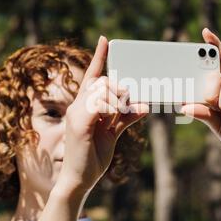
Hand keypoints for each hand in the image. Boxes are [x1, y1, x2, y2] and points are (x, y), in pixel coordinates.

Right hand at [56, 36, 148, 194]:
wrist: (79, 179)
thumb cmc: (93, 156)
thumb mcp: (112, 133)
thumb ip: (125, 118)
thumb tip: (143, 105)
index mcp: (84, 106)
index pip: (91, 76)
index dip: (99, 58)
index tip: (105, 40)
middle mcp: (77, 106)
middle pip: (102, 81)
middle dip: (120, 89)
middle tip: (131, 103)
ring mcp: (76, 114)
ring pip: (102, 89)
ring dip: (119, 99)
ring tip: (127, 112)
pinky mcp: (80, 123)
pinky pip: (99, 104)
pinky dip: (115, 108)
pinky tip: (124, 113)